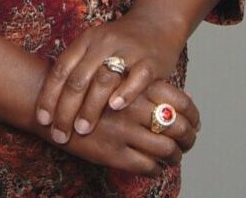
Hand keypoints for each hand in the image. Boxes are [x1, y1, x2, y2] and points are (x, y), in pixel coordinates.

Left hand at [34, 12, 185, 142]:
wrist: (156, 24)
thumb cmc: (118, 45)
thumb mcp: (93, 48)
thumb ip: (76, 70)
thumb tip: (52, 106)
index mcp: (86, 40)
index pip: (61, 69)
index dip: (49, 95)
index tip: (42, 120)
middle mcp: (103, 43)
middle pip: (79, 78)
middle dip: (66, 109)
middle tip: (60, 134)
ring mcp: (127, 51)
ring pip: (104, 79)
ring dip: (90, 107)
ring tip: (82, 129)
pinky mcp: (150, 61)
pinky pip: (137, 77)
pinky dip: (125, 92)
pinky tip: (116, 108)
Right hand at [41, 78, 199, 177]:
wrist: (49, 101)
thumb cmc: (87, 86)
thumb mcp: (119, 76)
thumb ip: (150, 85)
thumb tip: (189, 97)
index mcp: (137, 86)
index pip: (180, 101)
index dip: (193, 114)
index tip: (196, 123)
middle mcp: (134, 107)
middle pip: (178, 126)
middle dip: (189, 138)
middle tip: (189, 142)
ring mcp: (124, 131)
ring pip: (166, 150)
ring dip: (175, 156)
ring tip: (174, 157)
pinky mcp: (113, 153)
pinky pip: (147, 166)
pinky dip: (156, 169)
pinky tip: (155, 167)